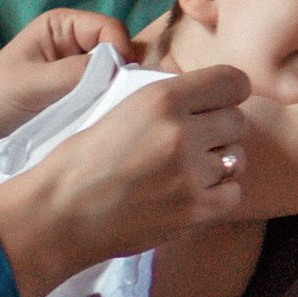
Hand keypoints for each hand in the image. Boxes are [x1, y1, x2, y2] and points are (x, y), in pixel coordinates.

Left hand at [0, 9, 139, 167]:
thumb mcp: (35, 84)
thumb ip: (80, 74)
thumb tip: (124, 71)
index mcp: (61, 25)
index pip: (111, 29)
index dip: (121, 52)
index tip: (117, 82)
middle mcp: (73, 43)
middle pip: (119, 51)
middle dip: (119, 75)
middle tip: (112, 103)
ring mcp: (75, 72)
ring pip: (113, 77)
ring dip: (110, 94)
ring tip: (99, 114)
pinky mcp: (74, 97)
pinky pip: (101, 97)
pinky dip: (102, 107)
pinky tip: (94, 123)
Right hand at [0, 65, 249, 296]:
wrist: (60, 214)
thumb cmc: (81, 162)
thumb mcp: (121, 110)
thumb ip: (167, 101)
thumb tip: (207, 98)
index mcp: (160, 99)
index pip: (233, 82)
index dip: (228, 92)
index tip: (218, 104)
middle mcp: (181, 132)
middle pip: (237, 122)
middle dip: (219, 131)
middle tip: (191, 145)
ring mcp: (191, 174)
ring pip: (236, 158)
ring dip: (217, 164)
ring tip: (184, 172)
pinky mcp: (195, 210)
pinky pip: (232, 193)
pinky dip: (216, 195)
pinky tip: (188, 195)